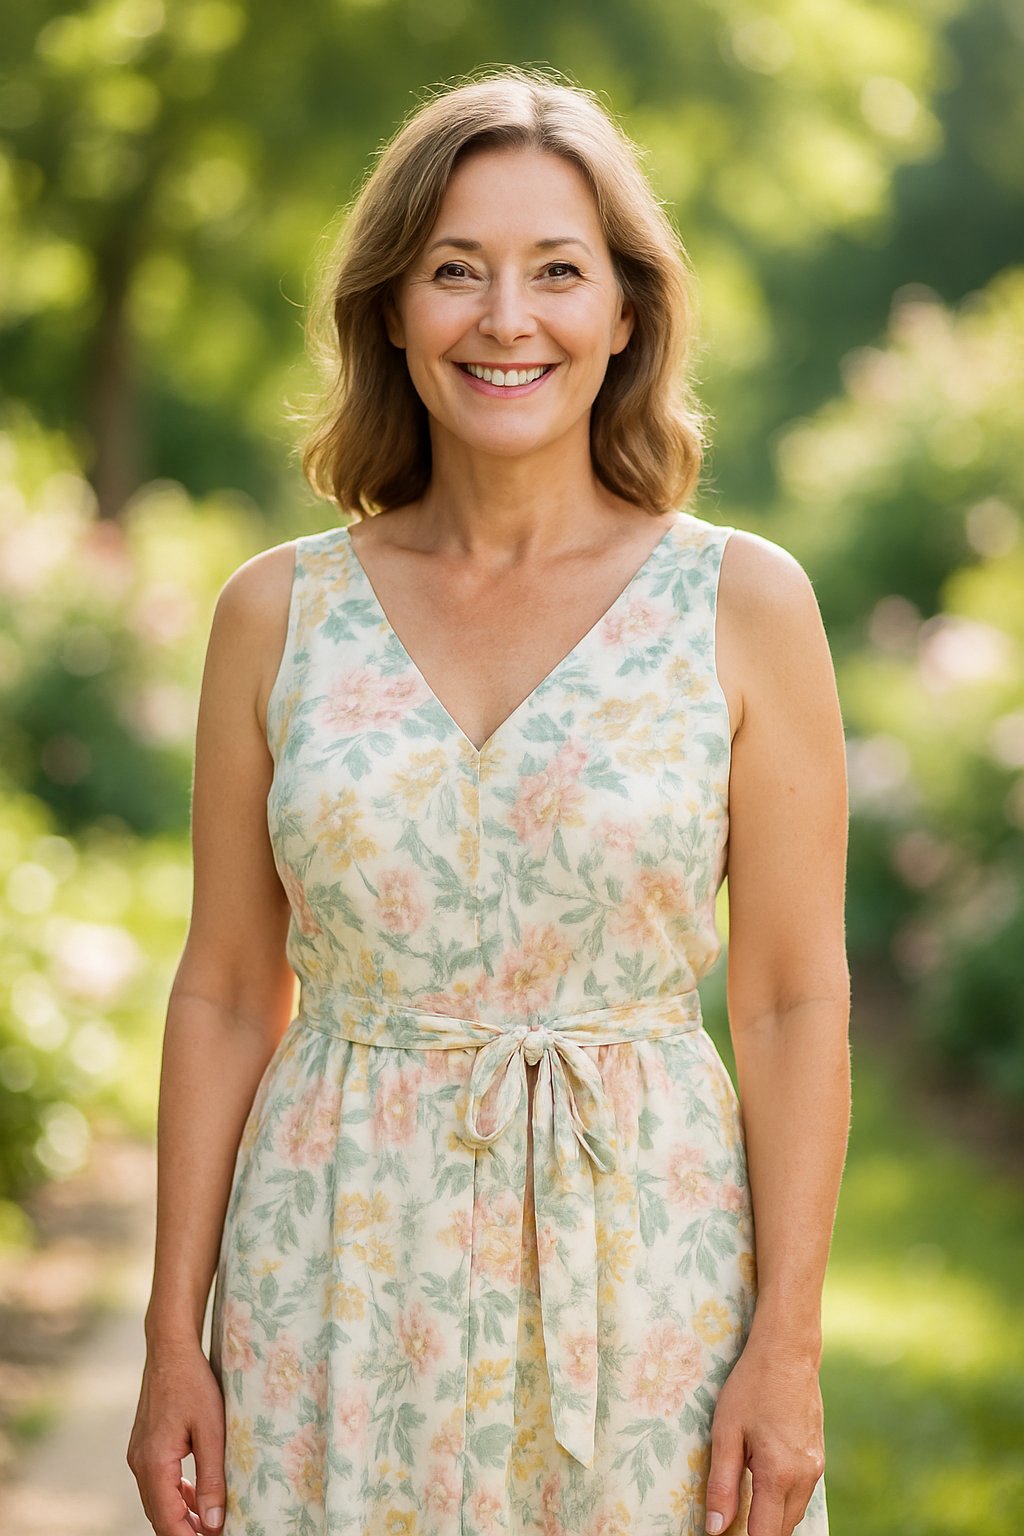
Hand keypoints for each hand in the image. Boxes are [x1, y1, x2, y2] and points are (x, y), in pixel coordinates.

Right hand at [127, 1338, 226, 1534]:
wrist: (170, 1349)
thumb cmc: (193, 1383)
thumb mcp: (211, 1430)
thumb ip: (212, 1478)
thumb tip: (213, 1522)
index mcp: (154, 1464)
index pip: (168, 1521)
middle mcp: (140, 1464)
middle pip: (160, 1516)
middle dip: (186, 1531)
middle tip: (218, 1533)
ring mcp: (139, 1455)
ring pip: (158, 1501)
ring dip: (181, 1515)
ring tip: (210, 1523)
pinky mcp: (144, 1447)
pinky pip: (158, 1483)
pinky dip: (176, 1495)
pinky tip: (196, 1496)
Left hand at [704, 1335, 824, 1535]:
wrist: (787, 1352)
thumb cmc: (751, 1387)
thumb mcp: (726, 1432)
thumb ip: (722, 1484)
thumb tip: (715, 1528)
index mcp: (780, 1474)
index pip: (765, 1535)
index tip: (725, 1533)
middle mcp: (805, 1477)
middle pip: (782, 1529)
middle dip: (758, 1531)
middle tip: (731, 1517)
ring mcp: (816, 1468)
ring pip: (794, 1513)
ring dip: (771, 1516)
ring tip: (744, 1498)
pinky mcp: (818, 1458)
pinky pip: (801, 1494)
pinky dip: (782, 1499)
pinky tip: (763, 1480)